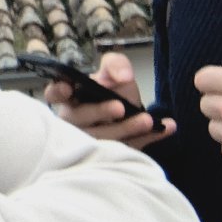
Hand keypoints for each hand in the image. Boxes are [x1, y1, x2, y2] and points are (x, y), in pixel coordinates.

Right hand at [44, 53, 174, 149]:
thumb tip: (123, 77)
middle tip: (120, 107)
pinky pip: (129, 150)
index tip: (68, 88)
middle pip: (80, 121)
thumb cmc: (111, 93)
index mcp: (70, 99)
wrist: (129, 115)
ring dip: (126, 130)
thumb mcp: (113, 73)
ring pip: (102, 140)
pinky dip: (149, 139)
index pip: (54, 95)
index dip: (57, 92)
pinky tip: (167, 128)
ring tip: (148, 120)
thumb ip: (115, 64)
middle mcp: (74, 124)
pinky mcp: (111, 157)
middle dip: (100, 113)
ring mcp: (90, 144)